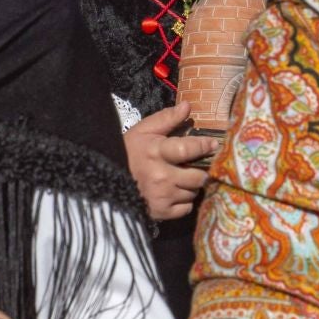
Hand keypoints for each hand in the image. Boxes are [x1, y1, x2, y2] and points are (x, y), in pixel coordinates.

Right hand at [124, 103, 219, 221]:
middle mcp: (161, 176)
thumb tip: (188, 106)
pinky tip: (174, 192)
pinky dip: (184, 201)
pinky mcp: (161, 212)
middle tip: (197, 166)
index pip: (188, 149)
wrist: (105, 180)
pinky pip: (187, 208)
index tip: (213, 145)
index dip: (204, 146)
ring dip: (191, 186)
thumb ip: (167, 118)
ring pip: (193, 192)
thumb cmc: (128, 152)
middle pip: (198, 176)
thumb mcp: (144, 130)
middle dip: (201, 171)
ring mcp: (162, 196)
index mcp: (156, 152)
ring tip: (181, 178)